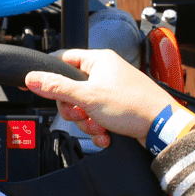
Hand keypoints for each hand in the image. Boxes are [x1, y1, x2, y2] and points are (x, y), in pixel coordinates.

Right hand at [25, 49, 175, 147]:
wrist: (162, 127)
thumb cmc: (134, 105)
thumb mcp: (88, 96)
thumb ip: (57, 88)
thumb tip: (32, 78)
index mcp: (99, 61)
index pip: (64, 61)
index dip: (51, 76)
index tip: (41, 88)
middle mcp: (106, 73)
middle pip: (71, 90)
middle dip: (75, 109)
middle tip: (82, 114)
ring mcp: (112, 91)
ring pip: (84, 107)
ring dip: (88, 122)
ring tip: (100, 126)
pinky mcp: (118, 108)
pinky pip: (97, 118)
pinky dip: (99, 129)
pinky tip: (106, 134)